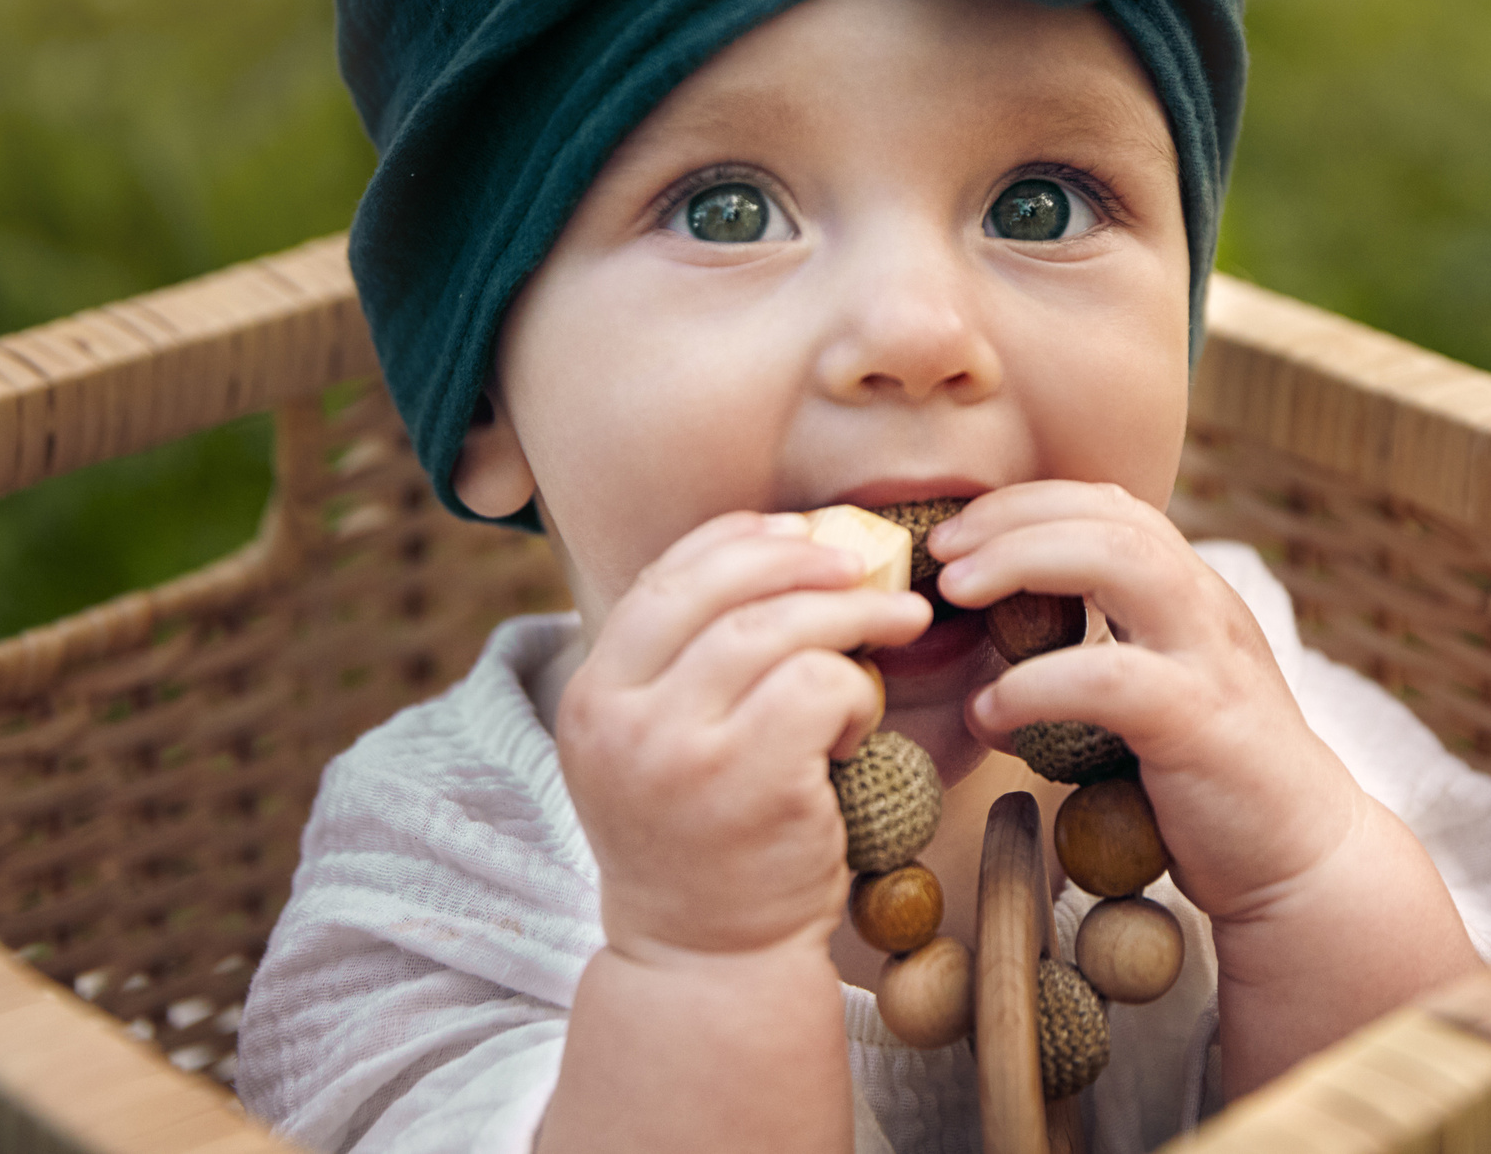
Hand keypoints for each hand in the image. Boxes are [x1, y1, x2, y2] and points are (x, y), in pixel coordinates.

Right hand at [555, 511, 930, 964]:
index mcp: (590, 694)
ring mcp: (675, 749)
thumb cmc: (705, 841)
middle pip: (718, 586)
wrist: (707, 962)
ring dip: (851, 616)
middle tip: (866, 564)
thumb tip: (781, 550)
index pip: (662, 578)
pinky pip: (819, 685)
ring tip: (900, 624)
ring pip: (775, 629)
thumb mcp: (660, 745)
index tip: (796, 529)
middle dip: (803, 558)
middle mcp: (616, 716)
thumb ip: (687, 664)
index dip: (737, 539)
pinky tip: (861, 722)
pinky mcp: (745, 781)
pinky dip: (856, 688)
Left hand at [928, 482, 1368, 922]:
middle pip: (1115, 515)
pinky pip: (1113, 679)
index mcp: (1192, 595)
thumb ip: (1098, 654)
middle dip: (1016, 517)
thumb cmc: (1209, 784)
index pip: (1113, 507)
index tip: (956, 534)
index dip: (1029, 504)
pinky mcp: (1204, 724)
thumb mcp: (1156, 693)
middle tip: (940, 552)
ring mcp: (1212, 660)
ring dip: (1026, 561)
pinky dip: (1038, 683)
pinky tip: (987, 711)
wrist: (1304, 863)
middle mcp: (1208, 609)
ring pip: (1125, 562)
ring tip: (956, 594)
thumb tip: (986, 652)